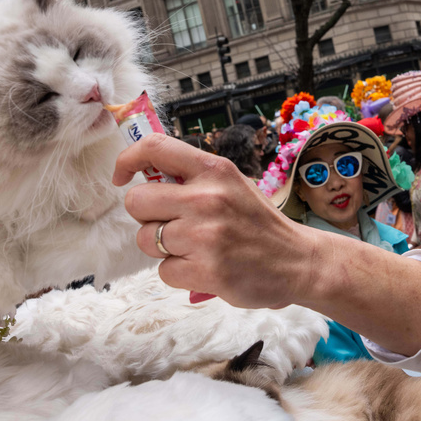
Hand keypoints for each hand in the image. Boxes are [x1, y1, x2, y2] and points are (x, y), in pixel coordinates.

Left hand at [113, 133, 420, 356]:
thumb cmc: (258, 223)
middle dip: (146, 217)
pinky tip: (203, 267)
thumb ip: (193, 178)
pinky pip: (163, 271)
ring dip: (163, 248)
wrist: (298, 261)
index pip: (154, 148)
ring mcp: (205, 236)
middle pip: (137, 202)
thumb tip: (143, 174)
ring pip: (146, 240)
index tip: (122, 178)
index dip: (127, 160)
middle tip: (171, 224)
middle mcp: (207, 198)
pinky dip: (178, 273)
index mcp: (214, 170)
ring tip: (194, 248)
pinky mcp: (206, 270)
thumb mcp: (231, 184)